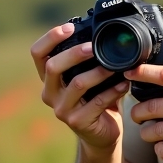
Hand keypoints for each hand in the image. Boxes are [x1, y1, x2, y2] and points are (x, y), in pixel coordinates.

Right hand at [30, 25, 128, 152]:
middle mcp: (50, 93)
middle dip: (75, 53)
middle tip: (94, 47)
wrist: (102, 135)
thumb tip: (103, 35)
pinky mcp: (77, 122)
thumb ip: (88, 62)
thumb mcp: (88, 79)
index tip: (69, 28)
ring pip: (77, 84)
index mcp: (49, 79)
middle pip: (53, 67)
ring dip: (99, 72)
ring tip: (115, 66)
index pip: (38, 54)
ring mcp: (62, 109)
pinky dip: (112, 91)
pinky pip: (96, 102)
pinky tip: (124, 85)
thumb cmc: (96, 102)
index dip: (50, 38)